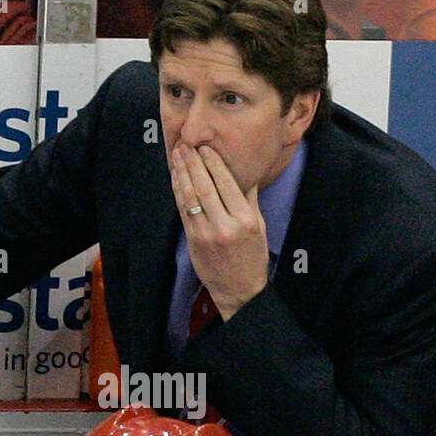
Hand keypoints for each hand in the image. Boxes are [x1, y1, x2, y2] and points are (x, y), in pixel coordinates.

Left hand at [170, 144, 268, 320]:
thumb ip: (249, 198)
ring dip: (182, 173)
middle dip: (193, 163)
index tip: (205, 147)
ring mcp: (207, 235)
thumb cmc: (252, 256)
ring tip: (177, 155)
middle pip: (205, 187)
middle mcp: (225, 226)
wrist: (240, 290)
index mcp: (245, 220)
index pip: (226, 184)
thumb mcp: (259, 225)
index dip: (213, 163)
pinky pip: (183, 211)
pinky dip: (178, 192)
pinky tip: (176, 178)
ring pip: (191, 197)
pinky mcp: (194, 241)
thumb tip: (243, 172)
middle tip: (186, 144)